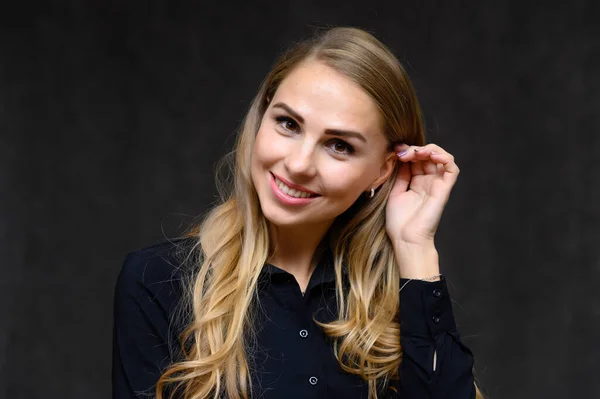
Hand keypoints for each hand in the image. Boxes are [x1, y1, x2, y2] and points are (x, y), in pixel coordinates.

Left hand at [385, 143, 459, 275]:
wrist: (406, 239)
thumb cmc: (399, 221)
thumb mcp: (395, 192)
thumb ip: (400, 175)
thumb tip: (401, 157)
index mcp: (417, 182)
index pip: (417, 159)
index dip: (408, 150)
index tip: (395, 149)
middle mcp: (428, 181)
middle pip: (428, 155)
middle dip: (415, 149)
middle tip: (402, 152)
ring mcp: (437, 185)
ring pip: (442, 157)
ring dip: (429, 149)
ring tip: (416, 152)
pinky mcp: (444, 189)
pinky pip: (452, 169)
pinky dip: (445, 158)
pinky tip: (431, 155)